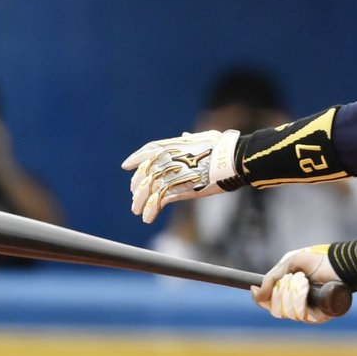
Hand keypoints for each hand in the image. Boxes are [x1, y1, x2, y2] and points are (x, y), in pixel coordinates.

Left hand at [121, 129, 238, 223]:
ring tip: (137, 211)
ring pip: (147, 190)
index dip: (135, 160)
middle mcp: (165, 159)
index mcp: (170, 146)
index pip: (146, 152)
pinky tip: (148, 218)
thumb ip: (190, 140)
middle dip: (138, 187)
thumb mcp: (203, 138)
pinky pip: (158, 201)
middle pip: (143, 175)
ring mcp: (169, 174)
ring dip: (140, 202)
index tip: (126, 166)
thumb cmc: (222, 147)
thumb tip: (185, 137)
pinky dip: (151, 210)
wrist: (230, 158)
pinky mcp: (176, 189)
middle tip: (135, 197)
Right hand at [253, 245, 339, 324]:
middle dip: (280, 292)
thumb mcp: (289, 265)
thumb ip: (271, 278)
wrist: (339, 264)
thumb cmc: (317, 262)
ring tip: (304, 280)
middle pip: (275, 310)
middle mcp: (297, 306)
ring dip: (292, 293)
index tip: (257, 290)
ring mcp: (308, 312)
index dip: (263, 299)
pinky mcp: (319, 316)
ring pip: (287, 312)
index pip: (269, 304)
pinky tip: (307, 288)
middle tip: (292, 278)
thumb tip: (254, 293)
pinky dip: (300, 298)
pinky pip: (301, 314)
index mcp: (289, 294)